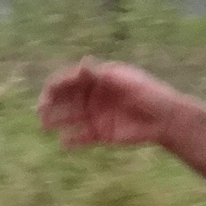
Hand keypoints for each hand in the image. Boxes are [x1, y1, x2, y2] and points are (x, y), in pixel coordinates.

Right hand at [36, 58, 181, 148]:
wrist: (165, 117)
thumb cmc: (146, 92)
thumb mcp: (122, 79)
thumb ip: (100, 74)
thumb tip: (82, 62)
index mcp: (97, 78)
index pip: (70, 79)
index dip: (57, 84)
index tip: (48, 92)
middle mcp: (92, 96)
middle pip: (65, 99)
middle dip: (50, 103)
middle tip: (40, 110)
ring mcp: (95, 115)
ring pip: (69, 117)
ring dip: (55, 120)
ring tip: (44, 126)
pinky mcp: (100, 133)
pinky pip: (81, 137)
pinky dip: (71, 140)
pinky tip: (63, 143)